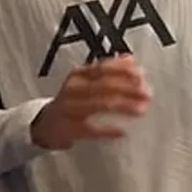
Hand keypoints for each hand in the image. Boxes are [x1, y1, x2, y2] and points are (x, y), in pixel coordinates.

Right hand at [31, 56, 151, 149]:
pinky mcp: (68, 128)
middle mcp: (73, 89)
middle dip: (129, 89)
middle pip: (105, 85)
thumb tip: (131, 59)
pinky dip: (108, 131)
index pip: (103, 68)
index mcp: (78, 75)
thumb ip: (108, 70)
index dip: (124, 70)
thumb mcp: (85, 81)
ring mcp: (69, 108)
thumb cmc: (71, 101)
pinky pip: (91, 129)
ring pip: (100, 105)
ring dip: (123, 107)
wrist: (44, 124)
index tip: (141, 75)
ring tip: (141, 110)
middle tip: (147, 94)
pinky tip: (123, 132)